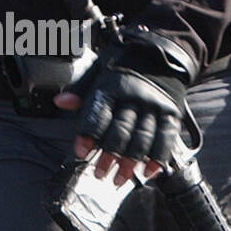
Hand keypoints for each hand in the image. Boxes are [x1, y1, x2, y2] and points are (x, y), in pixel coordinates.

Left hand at [54, 32, 195, 184]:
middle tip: (99, 174)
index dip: (88, 135)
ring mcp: (154, 106)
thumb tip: (60, 102)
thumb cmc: (124, 62)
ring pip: (142, 138)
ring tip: (120, 179)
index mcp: (112, 85)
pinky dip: (157, 158)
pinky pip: (166, 138)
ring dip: (130, 163)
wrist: (161, 51)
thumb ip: (80, 88)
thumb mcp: (99, 67)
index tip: (81, 153)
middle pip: (120, 131)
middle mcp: (133, 96)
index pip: (98, 114)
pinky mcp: (171, 113)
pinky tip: (149, 172)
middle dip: (108, 156)